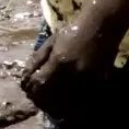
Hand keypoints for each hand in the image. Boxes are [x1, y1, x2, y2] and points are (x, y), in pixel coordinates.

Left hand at [19, 0, 128, 117]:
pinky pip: (81, 98)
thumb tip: (26, 76)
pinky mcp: (98, 81)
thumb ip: (38, 58)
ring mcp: (86, 79)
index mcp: (59, 60)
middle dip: (41, 99)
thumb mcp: (52, 40)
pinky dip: (72, 102)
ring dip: (56, 103)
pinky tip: (66, 101)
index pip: (39, 84)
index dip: (31, 89)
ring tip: (50, 102)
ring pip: (66, 101)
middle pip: (51, 96)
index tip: (28, 89)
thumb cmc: (75, 29)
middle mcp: (72, 72)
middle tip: (37, 98)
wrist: (102, 24)